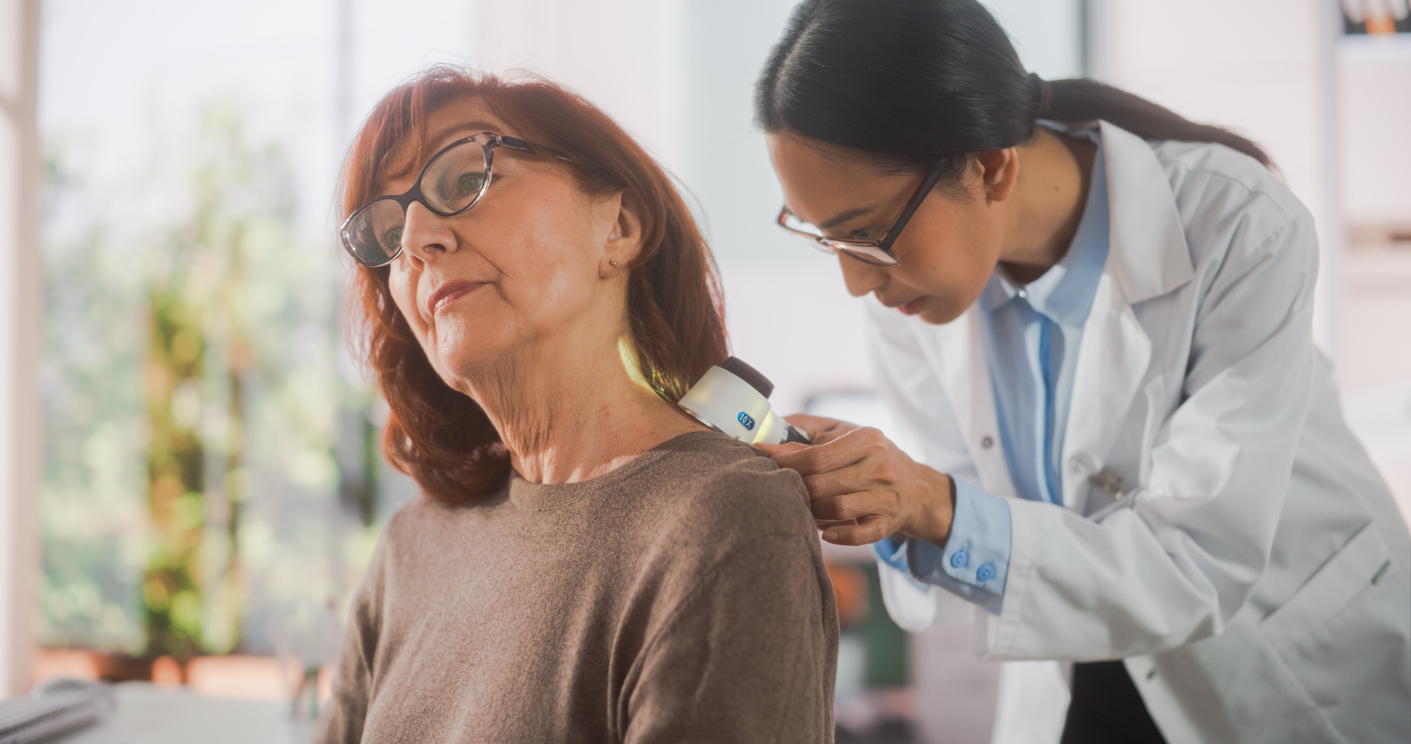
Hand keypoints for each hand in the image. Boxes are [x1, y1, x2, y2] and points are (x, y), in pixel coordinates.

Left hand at [757, 414, 955, 546]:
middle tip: (779, 489)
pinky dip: (841, 536)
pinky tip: (826, 533)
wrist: (917, 486)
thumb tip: (769, 435)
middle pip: (822, 484)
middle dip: (796, 488)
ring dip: (812, 512)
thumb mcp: (847, 433)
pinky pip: (862, 534)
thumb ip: (809, 431)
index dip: (785, 461)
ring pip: (838, 508)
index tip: (760, 458)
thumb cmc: (871, 456)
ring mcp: (886, 497)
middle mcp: (879, 467)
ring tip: (801, 508)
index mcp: (867, 440)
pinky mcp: (888, 523)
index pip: (817, 455)